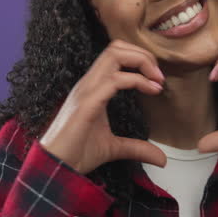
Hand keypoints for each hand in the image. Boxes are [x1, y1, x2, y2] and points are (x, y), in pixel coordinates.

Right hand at [39, 40, 166, 174]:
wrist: (56, 168)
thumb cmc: (76, 154)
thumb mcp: (114, 148)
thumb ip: (136, 148)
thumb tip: (161, 158)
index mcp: (93, 87)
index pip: (116, 55)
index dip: (140, 60)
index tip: (158, 80)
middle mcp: (89, 83)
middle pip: (116, 48)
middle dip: (143, 55)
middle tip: (159, 76)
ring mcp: (86, 91)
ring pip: (114, 55)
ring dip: (141, 62)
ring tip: (157, 80)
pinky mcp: (87, 103)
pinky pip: (114, 80)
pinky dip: (136, 80)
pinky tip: (150, 90)